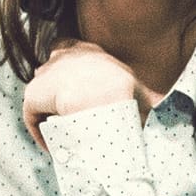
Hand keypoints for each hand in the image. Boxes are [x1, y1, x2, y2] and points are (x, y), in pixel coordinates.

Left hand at [20, 40, 142, 145]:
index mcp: (90, 51)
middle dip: (56, 90)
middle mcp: (66, 55)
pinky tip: (51, 147)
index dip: (70, 69)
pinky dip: (40, 132)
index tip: (79, 93)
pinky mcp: (34, 92)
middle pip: (51, 69)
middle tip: (69, 117)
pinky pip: (33, 115)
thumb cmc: (127, 98)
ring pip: (43, 96)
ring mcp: (48, 73)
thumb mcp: (142, 92)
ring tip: (62, 136)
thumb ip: (146, 96)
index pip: (70, 48)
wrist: (107, 100)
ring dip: (49, 113)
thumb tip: (163, 105)